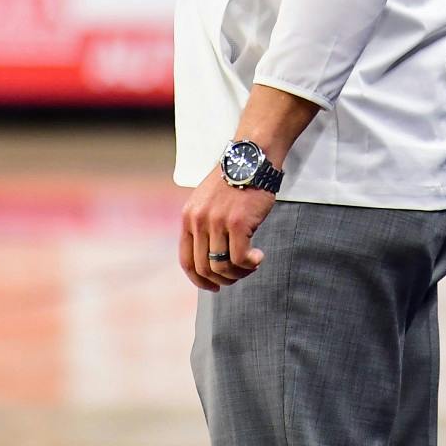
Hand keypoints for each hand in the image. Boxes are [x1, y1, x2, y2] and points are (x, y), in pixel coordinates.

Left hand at [179, 169, 272, 292]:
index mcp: (189, 217)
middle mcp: (199, 221)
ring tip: (251, 264)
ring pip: (222, 266)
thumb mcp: (208, 201)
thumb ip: (205, 225)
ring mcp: (217, 222)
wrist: (251, 159)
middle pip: (204, 268)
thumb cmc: (235, 181)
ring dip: (239, 273)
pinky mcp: (238, 223)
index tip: (213, 286)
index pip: (186, 261)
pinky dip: (250, 264)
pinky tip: (259, 257)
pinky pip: (240, 258)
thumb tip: (212, 259)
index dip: (199, 280)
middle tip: (238, 275)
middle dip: (222, 279)